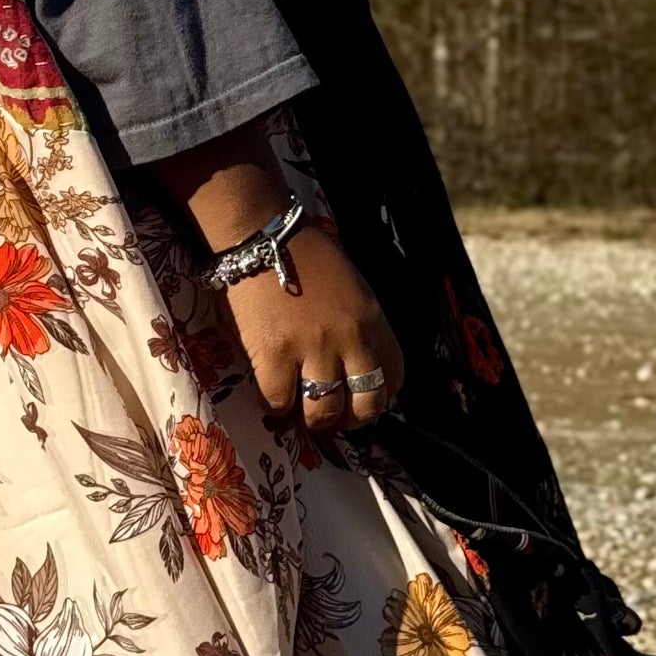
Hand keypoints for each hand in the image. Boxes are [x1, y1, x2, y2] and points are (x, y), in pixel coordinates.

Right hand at [222, 224, 404, 435]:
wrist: (262, 235)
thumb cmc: (305, 258)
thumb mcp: (352, 290)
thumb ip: (359, 328)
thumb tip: (353, 368)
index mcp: (372, 321)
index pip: (394, 377)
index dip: (378, 399)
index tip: (359, 403)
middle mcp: (349, 338)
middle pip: (366, 405)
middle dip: (348, 420)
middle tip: (329, 417)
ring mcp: (312, 348)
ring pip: (324, 412)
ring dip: (311, 419)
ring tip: (297, 410)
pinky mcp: (274, 354)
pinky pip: (280, 402)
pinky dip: (274, 405)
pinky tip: (269, 391)